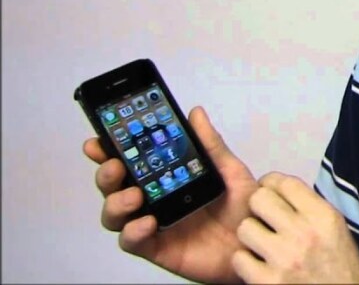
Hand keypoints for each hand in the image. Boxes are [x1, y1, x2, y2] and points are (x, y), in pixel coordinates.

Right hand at [84, 106, 258, 283]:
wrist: (257, 242)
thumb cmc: (244, 208)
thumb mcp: (231, 172)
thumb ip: (211, 145)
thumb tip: (195, 114)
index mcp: (167, 177)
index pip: (131, 162)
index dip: (109, 151)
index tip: (99, 141)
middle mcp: (154, 199)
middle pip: (114, 186)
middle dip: (106, 173)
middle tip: (115, 165)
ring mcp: (153, 224)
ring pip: (114, 214)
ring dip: (115, 202)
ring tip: (134, 195)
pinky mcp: (157, 248)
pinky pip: (131, 241)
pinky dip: (133, 231)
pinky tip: (147, 222)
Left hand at [232, 172, 358, 283]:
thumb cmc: (342, 268)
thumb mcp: (337, 228)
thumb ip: (311, 207)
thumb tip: (283, 190)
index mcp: (324, 216)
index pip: (285, 183)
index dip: (271, 183)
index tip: (269, 189)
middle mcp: (304, 233)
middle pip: (259, 199)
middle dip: (259, 206)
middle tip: (263, 216)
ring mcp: (284, 258)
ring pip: (245, 228)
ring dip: (251, 235)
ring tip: (262, 243)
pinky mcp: (268, 282)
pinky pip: (239, 259)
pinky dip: (246, 262)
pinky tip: (259, 264)